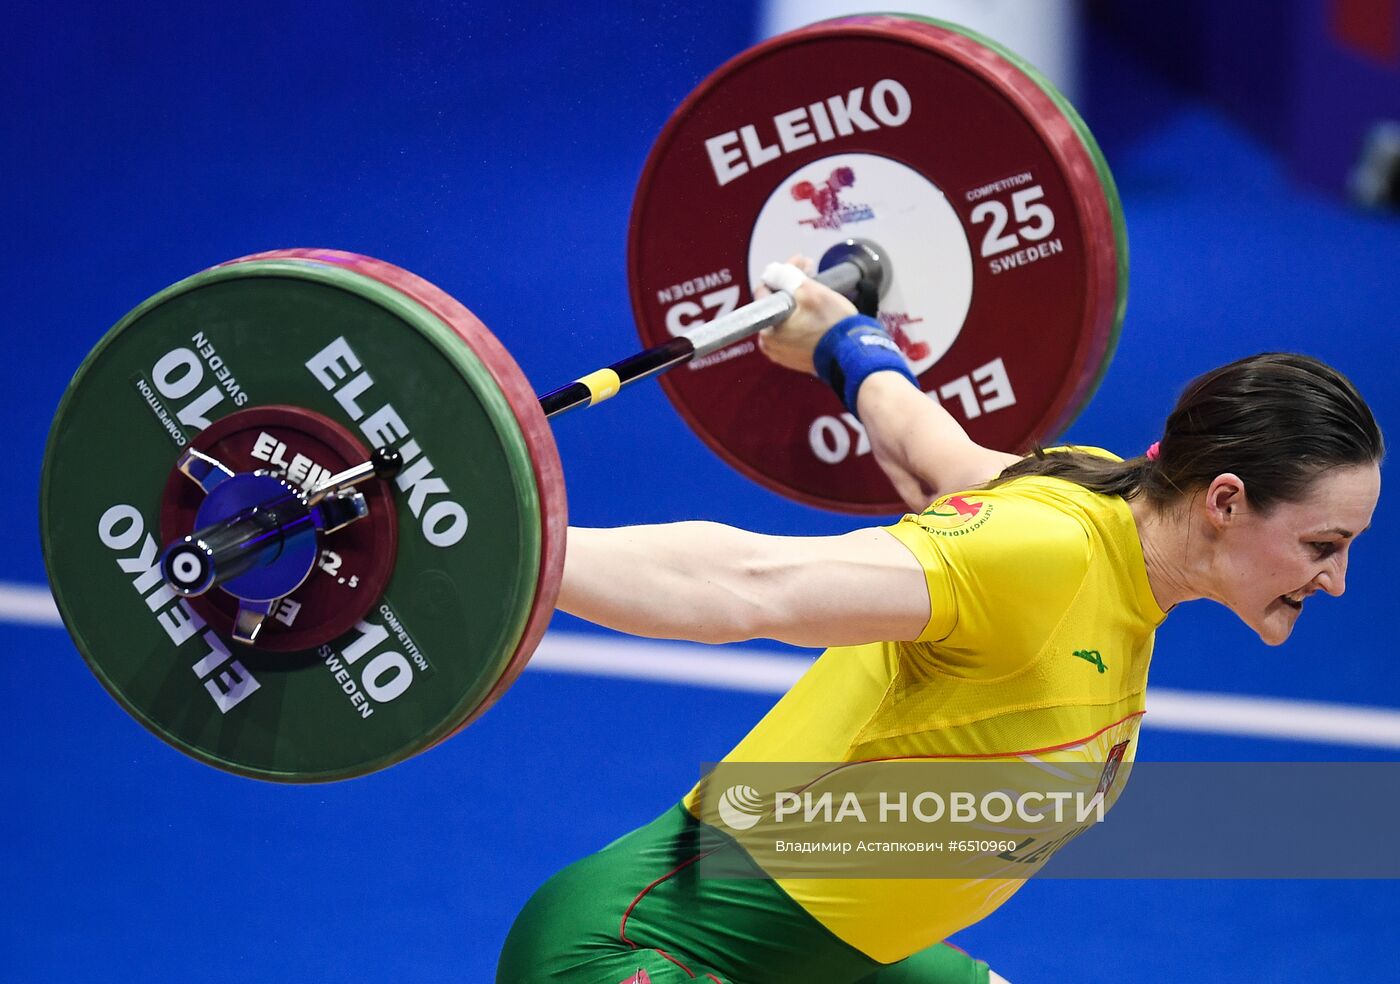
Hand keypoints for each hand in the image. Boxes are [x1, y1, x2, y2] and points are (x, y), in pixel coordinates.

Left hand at [755, 255, 857, 374]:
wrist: (854, 355)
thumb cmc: (833, 326)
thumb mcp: (809, 292)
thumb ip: (786, 277)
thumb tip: (772, 271)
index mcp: (767, 330)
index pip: (766, 290)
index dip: (783, 272)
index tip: (799, 262)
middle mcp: (770, 345)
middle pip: (776, 303)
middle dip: (792, 283)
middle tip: (809, 269)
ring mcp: (783, 353)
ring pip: (786, 316)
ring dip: (798, 298)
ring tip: (815, 284)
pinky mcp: (797, 357)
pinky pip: (794, 330)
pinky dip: (802, 316)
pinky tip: (815, 304)